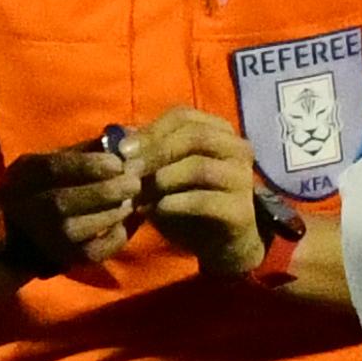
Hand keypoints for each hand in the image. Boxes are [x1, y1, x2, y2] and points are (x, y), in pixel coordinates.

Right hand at [0, 137, 147, 281]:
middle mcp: (28, 207)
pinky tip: (124, 225)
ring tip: (132, 201)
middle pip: (63, 201)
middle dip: (105, 191)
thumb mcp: (53, 161)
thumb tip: (122, 137)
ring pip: (77, 229)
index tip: (118, 162)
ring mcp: (44, 236)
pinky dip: (113, 240)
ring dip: (112, 213)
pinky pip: (91, 253)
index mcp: (26, 175)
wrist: (18, 234)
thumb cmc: (44, 186)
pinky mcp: (61, 259)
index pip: (52, 169)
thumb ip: (84, 150)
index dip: (87, 165)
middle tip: (134, 182)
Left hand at [130, 109, 278, 278]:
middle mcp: (237, 148)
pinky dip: (173, 204)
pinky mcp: (240, 209)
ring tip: (139, 195)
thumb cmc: (188, 202)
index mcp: (219, 131)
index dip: (151, 130)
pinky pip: (203, 201)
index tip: (123, 150)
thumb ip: (147, 153)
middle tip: (129, 171)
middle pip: (195, 136)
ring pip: (199, 167)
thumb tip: (119, 140)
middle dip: (156, 152)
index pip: (184, 116)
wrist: (219, 244)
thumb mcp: (165, 172)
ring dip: (162, 179)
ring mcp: (242, 178)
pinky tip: (156, 210)